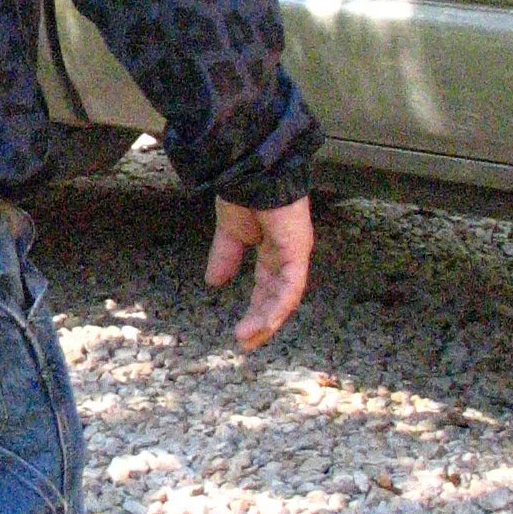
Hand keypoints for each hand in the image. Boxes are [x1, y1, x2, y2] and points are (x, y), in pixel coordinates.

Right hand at [206, 196, 312, 351]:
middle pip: (278, 297)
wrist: (249, 171)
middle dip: (262, 321)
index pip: (268, 287)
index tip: (241, 331)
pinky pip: (291, 287)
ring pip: (286, 297)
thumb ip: (225, 257)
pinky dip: (278, 306)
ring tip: (248, 338)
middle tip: (246, 342)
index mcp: (273, 249)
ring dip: (267, 320)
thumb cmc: (242, 192)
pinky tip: (265, 323)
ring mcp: (295, 253)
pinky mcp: (298, 251)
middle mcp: (287, 255)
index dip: (256, 309)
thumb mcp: (229, 232)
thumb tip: (214, 282)